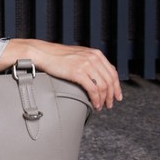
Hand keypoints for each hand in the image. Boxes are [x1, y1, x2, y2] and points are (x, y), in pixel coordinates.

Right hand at [0, 38, 122, 110]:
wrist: (43, 53)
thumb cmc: (57, 56)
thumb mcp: (79, 55)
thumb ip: (90, 62)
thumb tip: (98, 75)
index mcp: (96, 54)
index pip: (113, 72)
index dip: (117, 86)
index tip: (117, 96)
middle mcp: (94, 58)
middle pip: (110, 80)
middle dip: (111, 95)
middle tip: (109, 104)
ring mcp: (86, 64)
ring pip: (103, 86)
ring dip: (104, 99)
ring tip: (100, 106)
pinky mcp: (78, 72)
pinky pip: (93, 89)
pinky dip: (96, 99)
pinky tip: (94, 104)